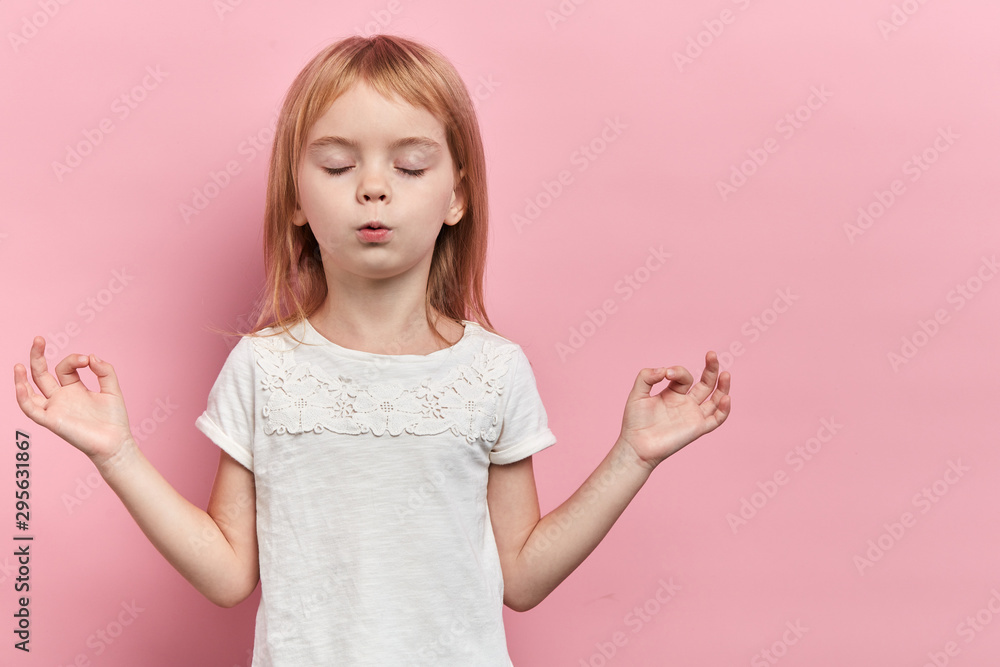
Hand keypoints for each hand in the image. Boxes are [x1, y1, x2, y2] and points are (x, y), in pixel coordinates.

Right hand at [13, 337, 134, 468]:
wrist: (115, 442)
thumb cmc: (114, 419)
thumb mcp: (112, 389)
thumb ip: (104, 371)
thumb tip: (91, 356)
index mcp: (74, 388)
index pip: (65, 368)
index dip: (74, 359)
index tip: (88, 360)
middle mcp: (61, 397)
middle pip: (41, 374)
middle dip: (38, 356)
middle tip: (38, 339)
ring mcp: (55, 408)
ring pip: (30, 391)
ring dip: (22, 378)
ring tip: (19, 364)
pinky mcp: (52, 421)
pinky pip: (31, 409)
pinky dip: (23, 397)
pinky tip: (20, 385)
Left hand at [618, 350, 730, 470]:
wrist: (636, 446)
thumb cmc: (635, 422)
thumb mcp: (637, 393)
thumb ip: (646, 376)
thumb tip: (664, 370)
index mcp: (673, 393)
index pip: (683, 376)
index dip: (678, 371)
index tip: (666, 373)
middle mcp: (686, 403)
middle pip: (706, 383)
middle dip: (710, 368)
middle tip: (711, 354)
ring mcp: (693, 415)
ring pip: (715, 399)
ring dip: (723, 386)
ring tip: (726, 373)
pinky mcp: (697, 428)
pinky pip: (716, 419)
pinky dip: (724, 409)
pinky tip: (725, 397)